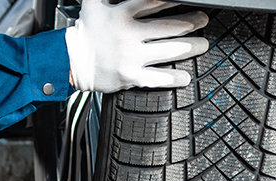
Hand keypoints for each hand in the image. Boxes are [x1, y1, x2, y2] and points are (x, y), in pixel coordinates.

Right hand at [65, 0, 208, 92]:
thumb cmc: (86, 33)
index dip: (174, 0)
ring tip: (203, 44)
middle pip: (168, 27)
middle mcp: (129, 36)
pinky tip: (186, 76)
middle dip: (190, 23)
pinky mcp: (131, 77)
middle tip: (202, 21)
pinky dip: (174, 78)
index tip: (189, 0)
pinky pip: (157, 78)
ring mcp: (132, 58)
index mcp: (122, 15)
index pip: (154, 2)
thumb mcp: (93, 3)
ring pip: (168, 51)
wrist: (72, 62)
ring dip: (190, 48)